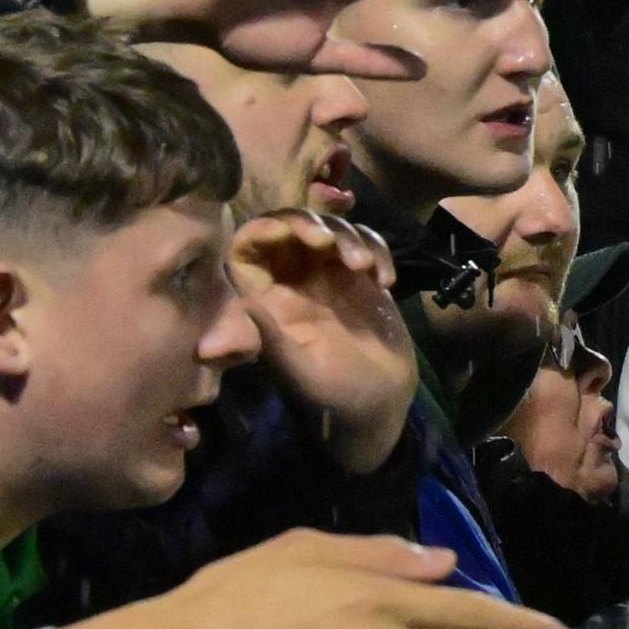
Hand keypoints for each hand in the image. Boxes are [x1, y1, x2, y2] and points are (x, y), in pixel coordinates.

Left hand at [231, 213, 415, 470]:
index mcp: (266, 299)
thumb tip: (241, 301)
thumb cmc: (332, 395)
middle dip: (310, 222)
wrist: (378, 406)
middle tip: (330, 242)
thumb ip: (271, 335)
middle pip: (289, 225)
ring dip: (349, 236)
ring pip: (330, 228)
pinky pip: (366, 244)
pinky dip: (378, 251)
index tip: (290, 235)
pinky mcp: (363, 279)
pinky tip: (387, 282)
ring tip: (365, 269)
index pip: (249, 247)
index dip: (262, 229)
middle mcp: (294, 281)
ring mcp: (330, 277)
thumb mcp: (298, 369)